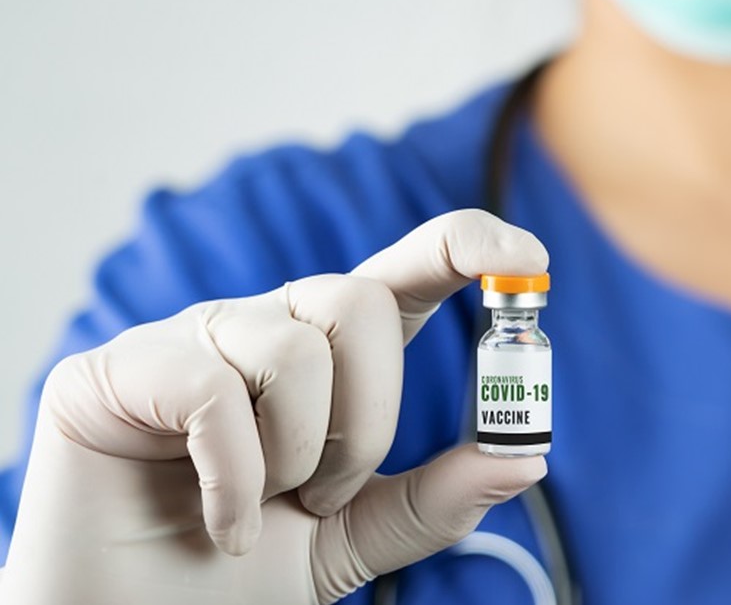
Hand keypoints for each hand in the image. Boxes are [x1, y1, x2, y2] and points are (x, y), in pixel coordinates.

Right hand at [0, 210, 548, 603]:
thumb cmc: (237, 574)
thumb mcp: (355, 538)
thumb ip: (436, 499)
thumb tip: (528, 455)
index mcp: (326, 356)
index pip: (403, 271)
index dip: (466, 245)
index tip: (528, 257)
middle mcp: (261, 329)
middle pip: (359, 300)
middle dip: (369, 417)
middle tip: (328, 493)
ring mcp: (189, 343)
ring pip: (296, 346)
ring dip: (301, 454)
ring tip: (267, 507)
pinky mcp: (117, 371)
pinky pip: (213, 391)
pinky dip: (236, 479)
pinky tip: (221, 528)